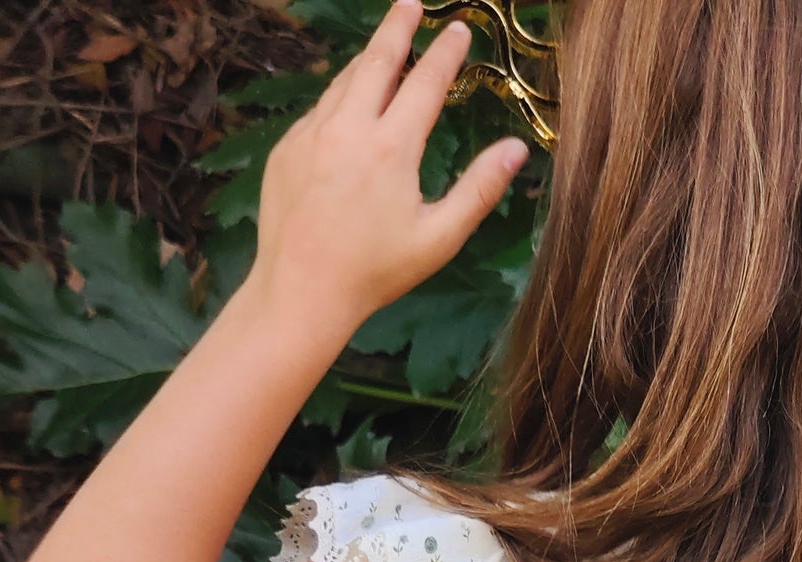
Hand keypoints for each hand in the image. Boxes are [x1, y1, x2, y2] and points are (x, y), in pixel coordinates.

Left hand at [245, 0, 528, 350]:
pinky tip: (347, 107)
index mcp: (391, 148)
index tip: (459, 29)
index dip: (446, 53)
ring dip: (366, 60)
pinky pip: (317, 111)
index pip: (425, 83)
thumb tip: (516, 151)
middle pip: (377, 61)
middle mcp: (348, 128)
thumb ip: (479, 191)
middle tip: (410, 3)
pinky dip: (338, 100)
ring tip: (382, 48)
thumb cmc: (375, 273)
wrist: (299, 292)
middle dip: (397, 27)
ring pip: (343, 82)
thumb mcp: (438, 239)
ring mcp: (310, 134)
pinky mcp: (285, 148)